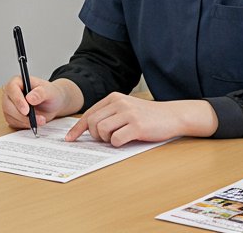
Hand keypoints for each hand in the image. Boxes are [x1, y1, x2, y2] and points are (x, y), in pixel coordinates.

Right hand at [1, 75, 81, 129]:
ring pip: (10, 116)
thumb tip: (30, 98)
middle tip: (36, 120)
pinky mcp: (12, 116)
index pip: (11, 89)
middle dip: (21, 115)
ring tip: (41, 120)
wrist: (52, 104)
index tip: (26, 110)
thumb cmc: (50, 94)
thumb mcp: (49, 91)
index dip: (17, 100)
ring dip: (25, 122)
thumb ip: (40, 93)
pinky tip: (35, 122)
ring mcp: (9, 106)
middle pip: (8, 105)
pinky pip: (14, 123)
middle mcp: (10, 93)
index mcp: (17, 82)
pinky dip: (25, 125)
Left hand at [65, 94, 216, 146]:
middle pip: (92, 123)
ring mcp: (128, 114)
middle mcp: (119, 103)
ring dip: (107, 139)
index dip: (77, 128)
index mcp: (114, 98)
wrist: (172, 115)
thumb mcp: (126, 108)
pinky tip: (126, 140)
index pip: (89, 114)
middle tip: (106, 139)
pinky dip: (118, 144)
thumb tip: (88, 129)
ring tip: (118, 138)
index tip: (70, 139)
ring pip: (102, 131)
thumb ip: (109, 114)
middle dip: (95, 135)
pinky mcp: (137, 126)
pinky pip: (116, 139)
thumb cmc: (147, 116)